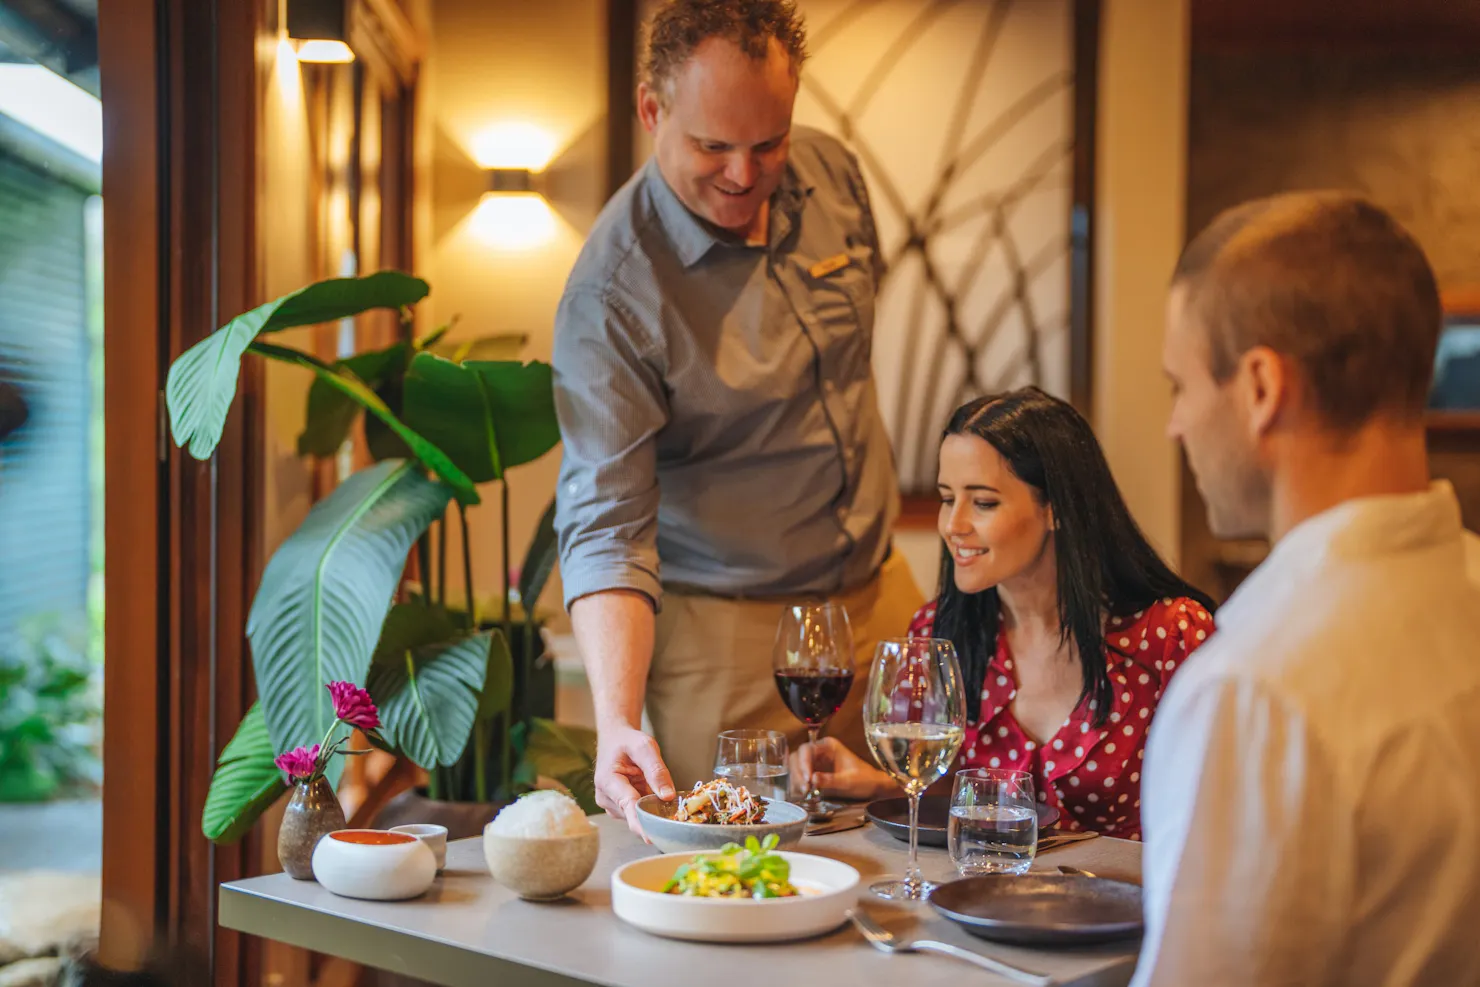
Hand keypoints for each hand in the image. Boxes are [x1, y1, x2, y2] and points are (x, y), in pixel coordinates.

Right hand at [594, 723, 674, 838]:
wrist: (614, 739)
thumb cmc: (626, 741)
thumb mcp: (644, 747)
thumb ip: (656, 770)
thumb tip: (667, 796)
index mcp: (607, 781)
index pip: (627, 806)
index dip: (640, 823)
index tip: (650, 838)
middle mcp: (606, 797)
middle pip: (634, 813)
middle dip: (653, 812)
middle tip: (672, 805)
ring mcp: (611, 805)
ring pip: (637, 815)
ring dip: (651, 808)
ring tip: (656, 789)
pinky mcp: (618, 808)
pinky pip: (637, 812)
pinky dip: (648, 807)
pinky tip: (651, 795)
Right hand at [791, 737, 889, 800]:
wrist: (872, 787)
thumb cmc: (864, 780)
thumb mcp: (848, 781)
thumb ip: (831, 780)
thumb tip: (813, 779)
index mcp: (828, 746)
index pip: (807, 749)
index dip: (803, 763)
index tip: (807, 779)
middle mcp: (819, 751)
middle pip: (798, 757)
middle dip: (798, 773)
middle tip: (804, 789)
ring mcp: (816, 762)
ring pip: (797, 767)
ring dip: (797, 780)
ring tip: (804, 793)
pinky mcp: (815, 773)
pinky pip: (801, 776)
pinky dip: (799, 785)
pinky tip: (803, 793)